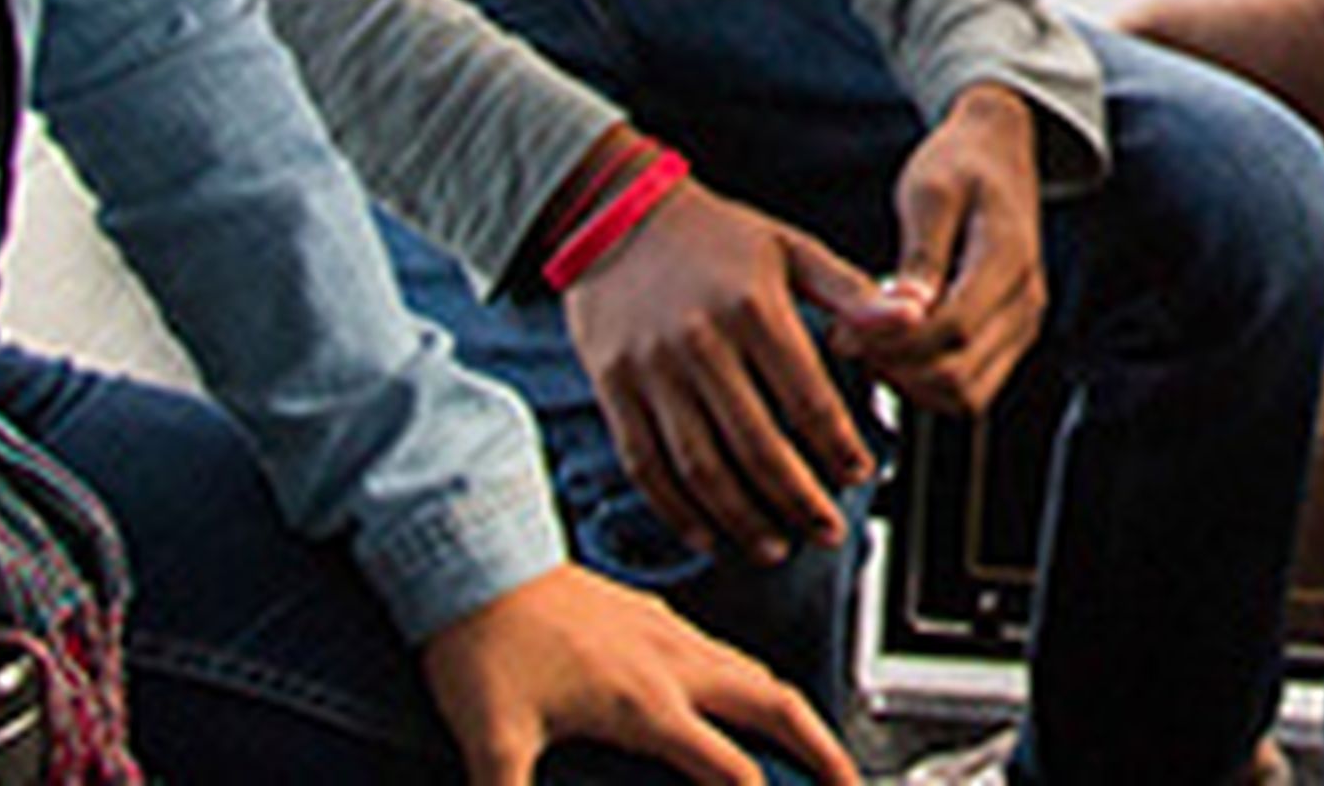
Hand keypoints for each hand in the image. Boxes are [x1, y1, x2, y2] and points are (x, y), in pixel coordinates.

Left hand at [419, 561, 858, 785]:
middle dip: (824, 749)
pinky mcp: (652, 613)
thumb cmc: (482, 647)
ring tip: (815, 745)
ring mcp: (667, 633)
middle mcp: (672, 664)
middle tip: (849, 783)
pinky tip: (741, 694)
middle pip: (776, 706)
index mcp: (646, 704)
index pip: (733, 770)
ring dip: (795, 712)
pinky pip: (725, 651)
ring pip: (757, 672)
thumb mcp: (492, 745)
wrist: (474, 560)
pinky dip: (755, 681)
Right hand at [562, 178, 882, 561]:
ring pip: (699, 467)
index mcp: (752, 309)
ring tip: (777, 546)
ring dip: (741, 517)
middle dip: (797, 499)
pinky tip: (709, 536)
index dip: (836, 444)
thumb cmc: (718, 237)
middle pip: (754, 444)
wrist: (618, 219)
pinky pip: (645, 465)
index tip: (860, 476)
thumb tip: (914, 316)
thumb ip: (852, 292)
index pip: (805, 396)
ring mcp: (651, 373)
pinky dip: (677, 510)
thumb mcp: (792, 249)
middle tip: (828, 532)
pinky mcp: (614, 391)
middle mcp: (700, 345)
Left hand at [826, 85, 1048, 416]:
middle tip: (849, 342)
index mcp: (1007, 258)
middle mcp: (1025, 299)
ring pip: (968, 394)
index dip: (894, 343)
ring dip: (912, 385)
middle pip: (960, 374)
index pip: (954, 329)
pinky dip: (930, 384)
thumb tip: (905, 310)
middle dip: (896, 369)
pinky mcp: (1012, 335)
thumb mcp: (929, 192)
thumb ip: (921, 254)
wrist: (999, 152)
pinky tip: (896, 353)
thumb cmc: (961, 164)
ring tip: (870, 348)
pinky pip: (973, 388)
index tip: (846, 331)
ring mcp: (1023, 322)